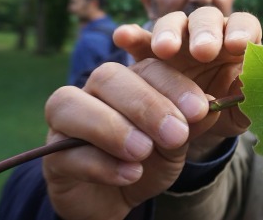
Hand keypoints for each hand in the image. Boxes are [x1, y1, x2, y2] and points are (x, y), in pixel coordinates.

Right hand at [43, 8, 260, 219]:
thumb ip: (191, 123)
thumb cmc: (149, 160)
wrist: (117, 197)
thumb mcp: (177, 142)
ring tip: (144, 152)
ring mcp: (65, 119)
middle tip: (176, 134)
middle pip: (109, 76)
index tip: (200, 109)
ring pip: (72, 103)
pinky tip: (130, 174)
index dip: (174, 84)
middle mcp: (93, 90)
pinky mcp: (51, 153)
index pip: (149, 66)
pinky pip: (65, 151)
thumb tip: (211, 106)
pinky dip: (100, 164)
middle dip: (145, 104)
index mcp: (130, 79)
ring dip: (113, 127)